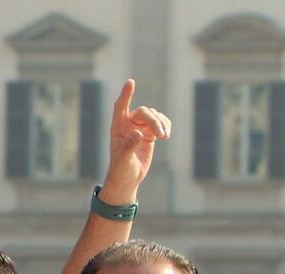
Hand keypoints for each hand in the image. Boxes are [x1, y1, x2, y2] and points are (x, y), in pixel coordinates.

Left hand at [101, 80, 171, 204]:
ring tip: (165, 137)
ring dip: (162, 123)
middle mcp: (128, 125)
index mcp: (117, 129)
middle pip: (144, 112)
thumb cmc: (120, 170)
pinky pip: (160, 123)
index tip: (130, 82)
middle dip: (154, 121)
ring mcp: (139, 128)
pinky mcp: (149, 134)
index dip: (126, 95)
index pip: (120, 107)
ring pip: (153, 116)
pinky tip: (167, 134)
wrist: (127, 179)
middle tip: (162, 135)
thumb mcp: (123, 160)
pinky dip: (165, 125)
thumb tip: (137, 133)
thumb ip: (129, 146)